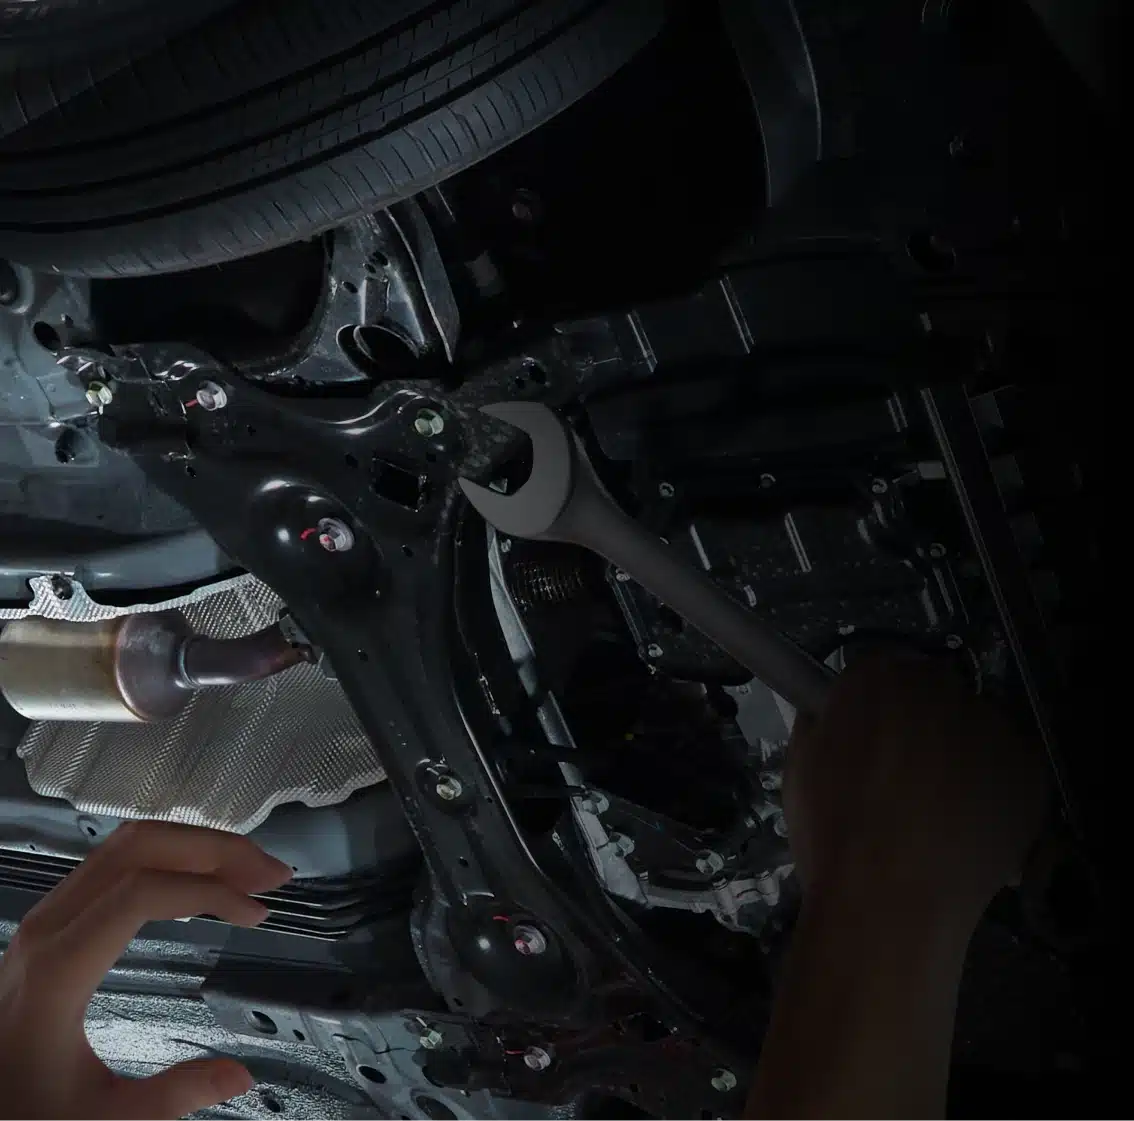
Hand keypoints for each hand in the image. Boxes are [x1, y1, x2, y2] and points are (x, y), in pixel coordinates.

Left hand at [0, 821, 293, 1120]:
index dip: (210, 891)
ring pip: (130, 843)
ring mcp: (48, 915)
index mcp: (57, 969)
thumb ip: (172, 1096)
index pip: (144, 892)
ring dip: (196, 846)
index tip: (257, 913)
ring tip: (250, 871)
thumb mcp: (101, 1117)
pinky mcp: (55, 918)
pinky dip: (171, 856)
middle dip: (217, 850)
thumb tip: (240, 1076)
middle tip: (271, 873)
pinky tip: (203, 881)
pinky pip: (117, 860)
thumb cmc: (24, 1109)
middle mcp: (48, 926)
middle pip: (142, 848)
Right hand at [785, 652, 1049, 930]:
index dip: (873, 707)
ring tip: (935, 811)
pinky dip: (992, 789)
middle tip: (898, 776)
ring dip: (957, 753)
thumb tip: (835, 718)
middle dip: (918, 724)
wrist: (889, 902)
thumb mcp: (799, 763)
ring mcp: (992, 728)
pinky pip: (1008, 767)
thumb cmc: (833, 833)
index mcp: (877, 677)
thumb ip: (823, 722)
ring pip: (974, 728)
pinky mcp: (1029, 770)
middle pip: (932, 691)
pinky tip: (966, 825)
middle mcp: (940, 687)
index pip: (880, 668)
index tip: (867, 738)